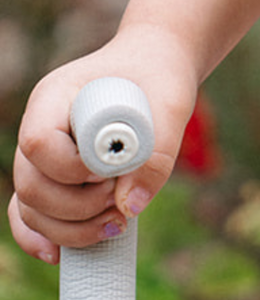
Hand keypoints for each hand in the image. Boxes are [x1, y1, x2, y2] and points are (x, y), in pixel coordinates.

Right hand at [8, 25, 197, 264]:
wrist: (159, 64)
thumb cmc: (162, 75)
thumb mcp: (172, 104)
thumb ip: (157, 152)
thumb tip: (131, 207)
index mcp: (57, 94)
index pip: (39, 141)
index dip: (70, 167)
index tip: (109, 171)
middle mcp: (39, 123)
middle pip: (31, 183)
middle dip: (74, 207)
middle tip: (118, 203)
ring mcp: (42, 151)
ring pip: (29, 205)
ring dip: (67, 227)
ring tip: (117, 223)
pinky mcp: (53, 173)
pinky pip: (31, 212)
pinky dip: (45, 235)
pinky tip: (64, 253)